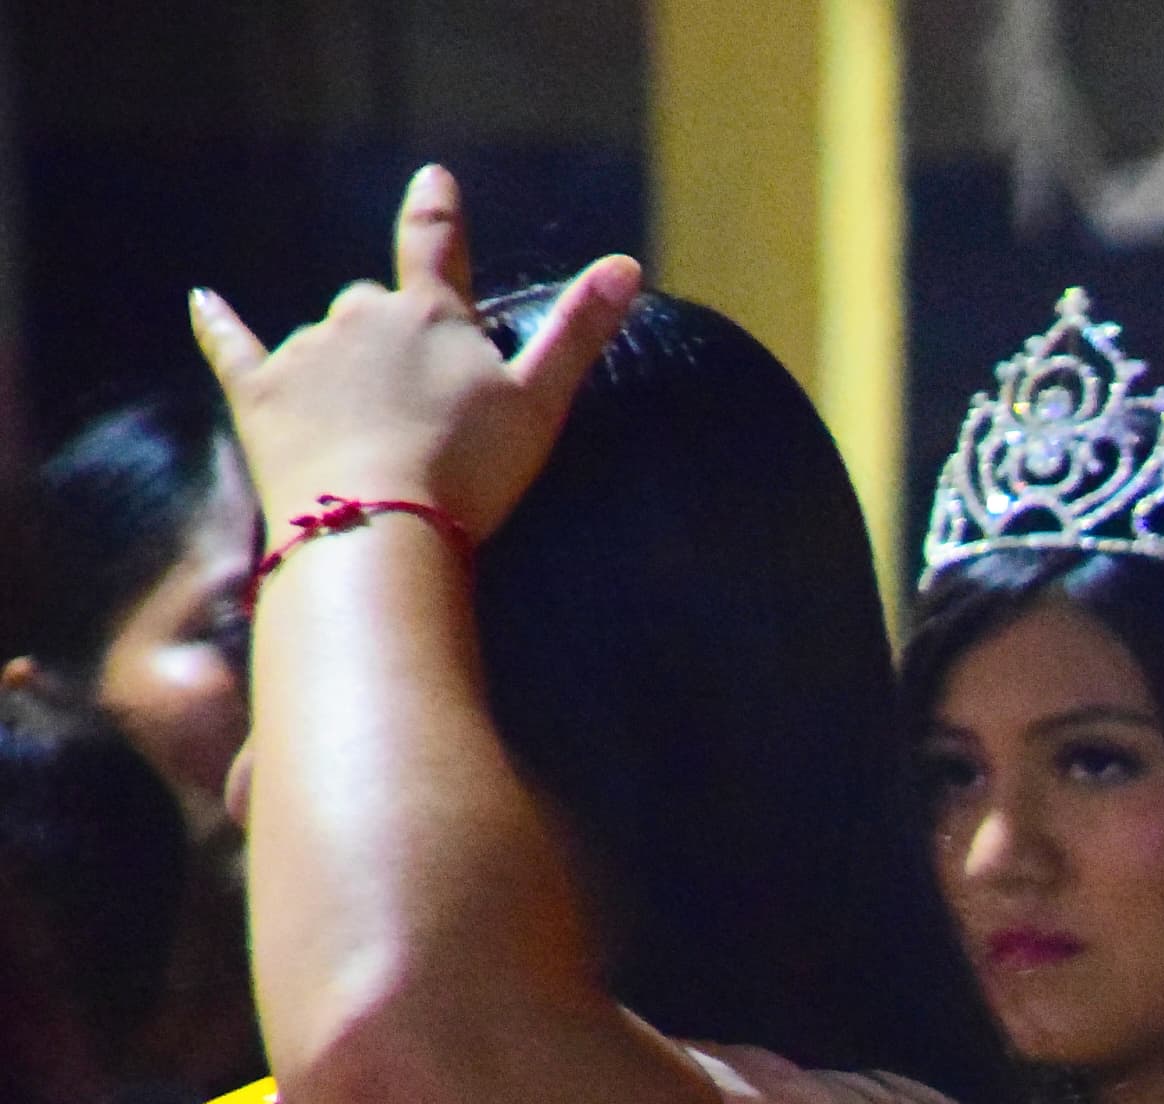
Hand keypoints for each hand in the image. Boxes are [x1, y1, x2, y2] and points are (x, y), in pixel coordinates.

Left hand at [191, 167, 638, 541]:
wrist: (376, 528)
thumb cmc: (470, 471)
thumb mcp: (541, 403)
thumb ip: (578, 331)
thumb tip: (628, 263)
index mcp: (432, 315)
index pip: (436, 246)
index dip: (436, 211)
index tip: (433, 179)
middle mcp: (361, 316)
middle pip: (375, 306)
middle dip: (392, 336)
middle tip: (419, 402)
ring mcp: (304, 351)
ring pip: (323, 339)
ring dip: (340, 365)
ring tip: (364, 430)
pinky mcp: (257, 391)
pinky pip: (228, 342)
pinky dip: (215, 320)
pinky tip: (200, 299)